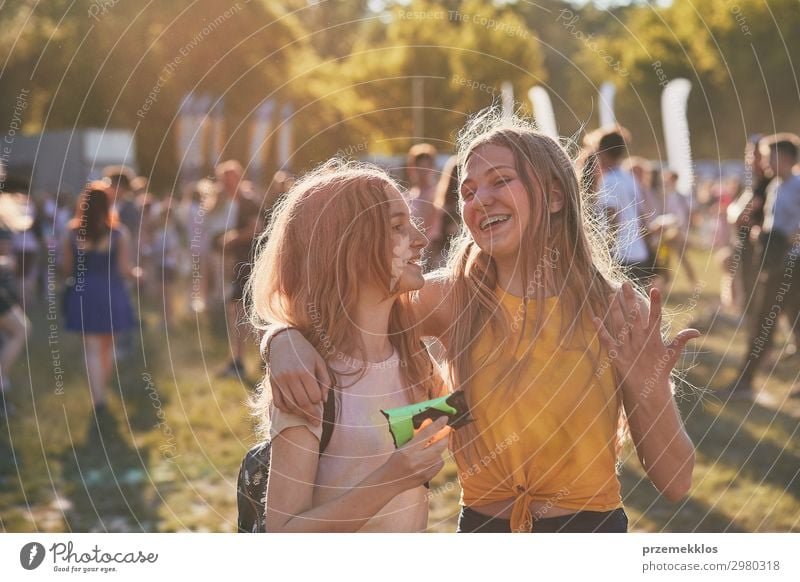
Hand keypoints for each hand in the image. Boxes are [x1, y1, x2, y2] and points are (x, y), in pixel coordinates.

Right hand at [267, 329, 330, 424]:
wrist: (283, 341)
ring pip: (290, 405)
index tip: (320, 401)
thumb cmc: (306, 352)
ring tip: (306, 418)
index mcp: (305, 372)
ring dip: (299, 414)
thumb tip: (324, 400)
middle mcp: (291, 377)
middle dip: (311, 414)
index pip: (314, 396)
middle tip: (316, 422)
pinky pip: (278, 402)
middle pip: (302, 403)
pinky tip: (293, 410)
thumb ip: (325, 381)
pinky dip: (285, 409)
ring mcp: (280, 381)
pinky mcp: (272, 383)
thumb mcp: (319, 362)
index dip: (318, 401)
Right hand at [381, 417, 450, 489]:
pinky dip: (437, 459)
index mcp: (407, 450)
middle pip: (439, 446)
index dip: (437, 425)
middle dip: (445, 437)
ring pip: (440, 455)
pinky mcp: (427, 477)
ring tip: (430, 449)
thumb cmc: (394, 461)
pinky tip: (430, 459)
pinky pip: (439, 464)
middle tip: (446, 431)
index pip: (426, 434)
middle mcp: (416, 460)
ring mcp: (423, 470)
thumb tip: (430, 423)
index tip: (445, 418)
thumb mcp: (402, 446)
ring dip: (439, 449)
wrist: (389, 482)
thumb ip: (417, 436)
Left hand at [592, 282, 699, 398]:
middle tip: (625, 284)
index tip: (655, 286)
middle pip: (634, 316)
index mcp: (654, 338)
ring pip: (620, 325)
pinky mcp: (617, 356)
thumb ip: (681, 340)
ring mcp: (628, 348)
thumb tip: (697, 331)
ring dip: (614, 310)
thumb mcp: (672, 355)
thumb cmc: (661, 370)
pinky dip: (600, 330)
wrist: (649, 391)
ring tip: (611, 295)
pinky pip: (607, 341)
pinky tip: (594, 318)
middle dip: (630, 299)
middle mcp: (641, 341)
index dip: (656, 302)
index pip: (656, 316)